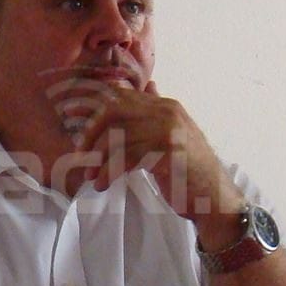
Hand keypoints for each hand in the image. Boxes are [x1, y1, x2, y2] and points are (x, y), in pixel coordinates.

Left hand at [73, 82, 243, 235]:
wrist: (216, 200)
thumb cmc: (188, 173)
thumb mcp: (170, 138)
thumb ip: (156, 115)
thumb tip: (148, 85)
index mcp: (166, 106)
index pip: (121, 97)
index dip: (93, 106)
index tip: (70, 115)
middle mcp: (168, 112)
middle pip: (115, 110)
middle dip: (92, 131)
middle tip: (81, 154)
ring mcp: (170, 130)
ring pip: (119, 135)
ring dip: (99, 158)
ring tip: (91, 176)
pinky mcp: (169, 153)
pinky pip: (128, 156)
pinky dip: (110, 171)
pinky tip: (103, 183)